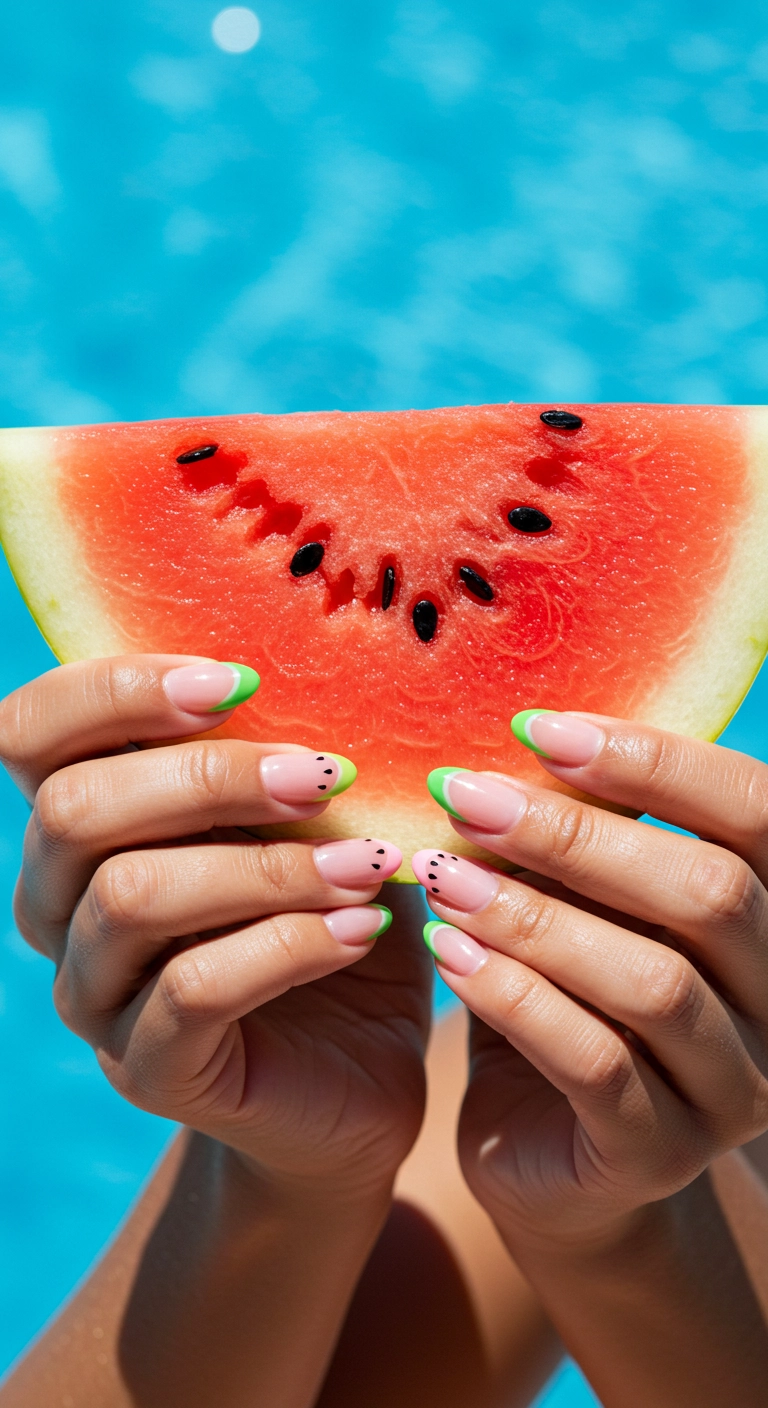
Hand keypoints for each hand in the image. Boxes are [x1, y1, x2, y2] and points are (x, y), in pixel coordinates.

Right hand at [1, 656, 430, 1198]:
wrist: (355, 1080)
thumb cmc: (330, 918)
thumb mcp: (309, 822)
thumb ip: (283, 751)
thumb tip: (318, 660)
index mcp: (82, 823)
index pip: (30, 731)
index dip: (115, 690)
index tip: (239, 681)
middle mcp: (59, 904)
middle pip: (74, 811)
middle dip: (207, 778)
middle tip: (326, 775)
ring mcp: (93, 993)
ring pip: (132, 899)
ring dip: (264, 868)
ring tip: (366, 863)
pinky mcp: (146, 1068)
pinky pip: (192, 990)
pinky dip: (287, 945)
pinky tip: (362, 929)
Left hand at [413, 712, 767, 1247]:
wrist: (544, 1151)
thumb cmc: (561, 994)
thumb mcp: (575, 901)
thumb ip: (575, 832)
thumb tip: (514, 734)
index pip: (755, 811)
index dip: (655, 760)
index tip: (536, 727)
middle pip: (711, 892)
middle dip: (579, 834)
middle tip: (468, 796)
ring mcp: (732, 1087)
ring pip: (656, 983)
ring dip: (535, 916)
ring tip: (444, 874)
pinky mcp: (661, 1154)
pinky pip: (597, 1064)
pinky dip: (516, 997)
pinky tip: (448, 951)